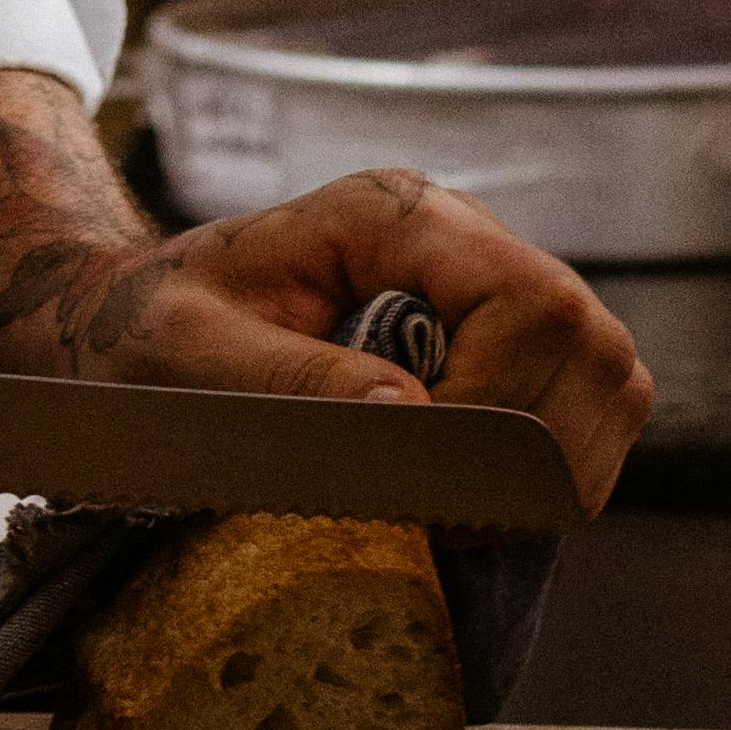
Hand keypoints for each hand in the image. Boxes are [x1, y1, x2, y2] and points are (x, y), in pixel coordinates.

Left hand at [0, 72, 651, 518]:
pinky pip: (581, 411)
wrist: (125, 321)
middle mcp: (459, 242)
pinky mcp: (494, 349)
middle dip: (539, 448)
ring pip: (606, 379)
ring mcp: (486, 293)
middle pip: (590, 341)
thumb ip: (294, 381)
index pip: (529, 301)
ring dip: (554, 467)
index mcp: (394, 216)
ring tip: (457, 513)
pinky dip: (547, 474)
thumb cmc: (143, 331)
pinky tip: (469, 504)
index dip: (502, 402)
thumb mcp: (187, 355)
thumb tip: (413, 418)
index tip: (425, 467)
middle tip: (447, 512)